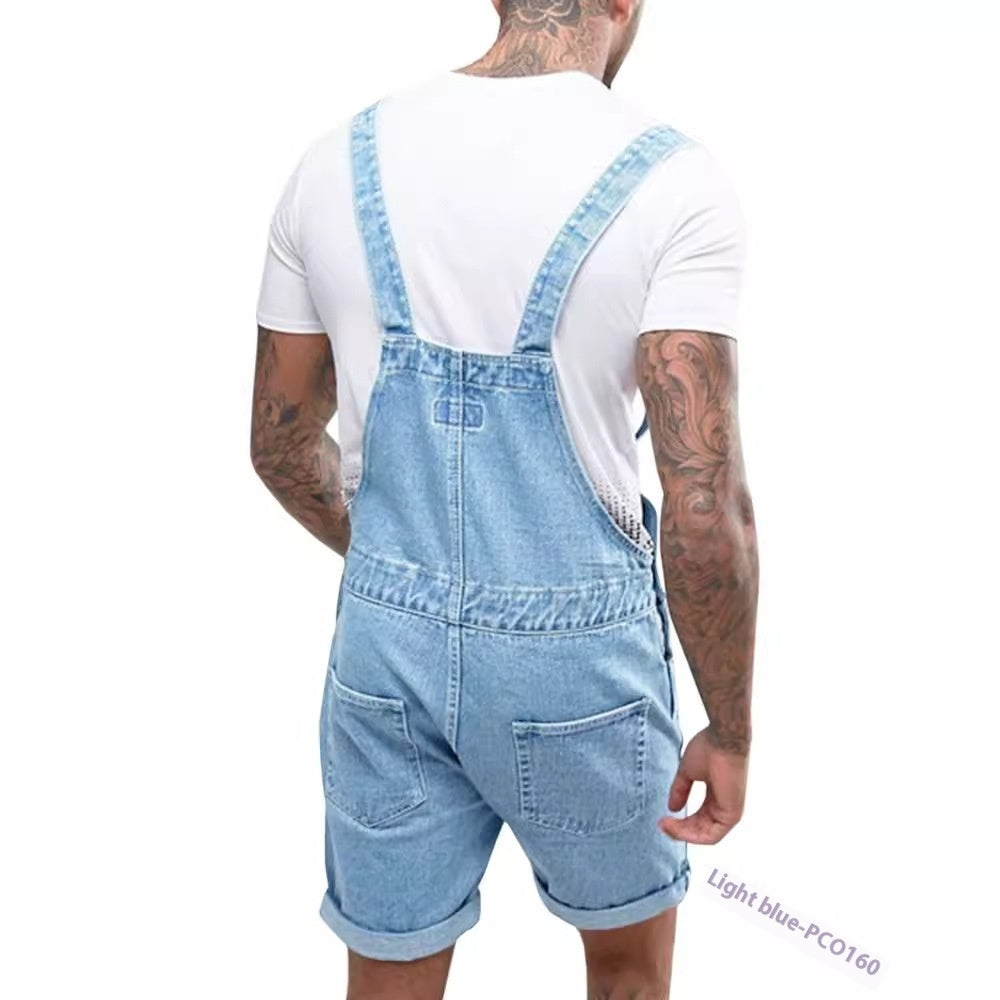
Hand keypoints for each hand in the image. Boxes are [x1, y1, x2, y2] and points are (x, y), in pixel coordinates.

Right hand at [658, 727, 748, 844]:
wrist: (723, 738)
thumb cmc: (710, 747)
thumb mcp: (688, 772)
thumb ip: (681, 790)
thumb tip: (672, 808)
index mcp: (716, 796)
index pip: (698, 818)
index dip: (680, 823)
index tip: (662, 819)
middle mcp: (724, 806)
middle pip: (700, 829)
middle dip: (679, 830)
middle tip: (661, 825)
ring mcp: (730, 811)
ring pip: (704, 835)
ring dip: (683, 834)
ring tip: (665, 826)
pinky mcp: (732, 814)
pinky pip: (711, 836)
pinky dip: (692, 835)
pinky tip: (676, 828)